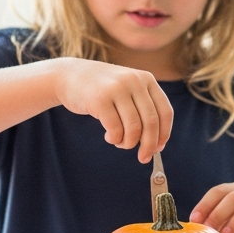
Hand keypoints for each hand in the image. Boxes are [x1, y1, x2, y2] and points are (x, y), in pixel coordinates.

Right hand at [52, 58, 172, 162]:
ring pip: (134, 128)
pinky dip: (115, 139)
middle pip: (151, 122)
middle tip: (143, 158)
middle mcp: (134, 81)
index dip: (164, 134)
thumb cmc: (101, 89)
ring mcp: (117, 89)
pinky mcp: (100, 99)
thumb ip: (142, 109)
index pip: (165, 111)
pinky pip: (115, 130)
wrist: (68, 75)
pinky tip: (109, 136)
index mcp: (146, 79)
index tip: (158, 148)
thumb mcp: (127, 89)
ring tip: (120, 142)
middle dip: (149, 145)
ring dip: (128, 143)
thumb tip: (156, 143)